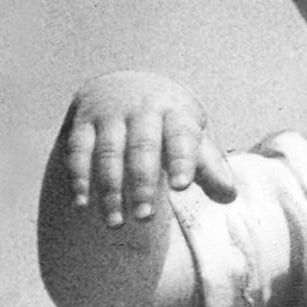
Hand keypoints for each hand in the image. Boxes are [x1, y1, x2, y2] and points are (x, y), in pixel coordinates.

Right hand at [63, 71, 236, 226]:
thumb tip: (228, 195)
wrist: (128, 84)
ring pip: (108, 153)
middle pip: (142, 148)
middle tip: (145, 216)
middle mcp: (142, 109)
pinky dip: (79, 178)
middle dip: (142, 184)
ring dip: (110, 189)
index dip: (182, 161)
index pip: (181, 137)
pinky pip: (77, 151)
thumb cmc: (170, 121)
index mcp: (176, 111)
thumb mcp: (194, 135)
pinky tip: (82, 204)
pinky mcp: (83, 123)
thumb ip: (209, 165)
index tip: (182, 187)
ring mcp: (110, 115)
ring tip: (116, 222)